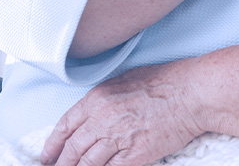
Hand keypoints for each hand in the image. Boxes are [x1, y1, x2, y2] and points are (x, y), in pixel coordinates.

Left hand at [40, 61, 203, 165]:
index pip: (65, 126)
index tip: (47, 156)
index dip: (53, 145)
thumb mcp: (124, 81)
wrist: (190, 94)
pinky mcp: (134, 155)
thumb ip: (103, 99)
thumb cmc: (164, 82)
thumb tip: (92, 114)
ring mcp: (117, 139)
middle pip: (72, 149)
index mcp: (97, 98)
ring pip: (87, 164)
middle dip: (61, 164)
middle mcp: (102, 119)